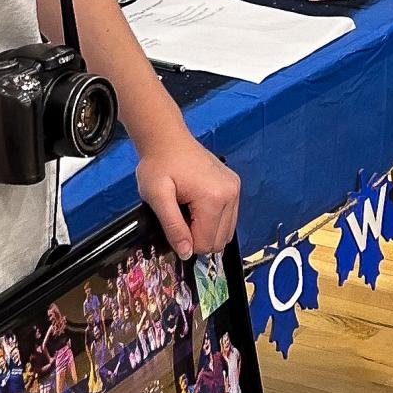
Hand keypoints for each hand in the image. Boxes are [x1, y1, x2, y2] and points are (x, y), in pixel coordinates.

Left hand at [137, 129, 239, 258]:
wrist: (167, 140)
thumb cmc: (158, 165)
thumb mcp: (157, 197)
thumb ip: (172, 226)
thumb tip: (187, 253)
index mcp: (214, 198)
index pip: (205, 242)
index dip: (186, 241)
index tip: (174, 222)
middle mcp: (231, 194)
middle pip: (218, 240)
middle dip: (197, 236)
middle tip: (180, 216)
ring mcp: (236, 190)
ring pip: (225, 232)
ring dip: (205, 229)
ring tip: (188, 210)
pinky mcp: (234, 186)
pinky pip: (228, 219)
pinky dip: (213, 220)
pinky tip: (196, 206)